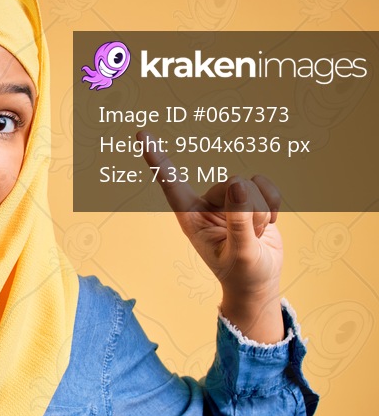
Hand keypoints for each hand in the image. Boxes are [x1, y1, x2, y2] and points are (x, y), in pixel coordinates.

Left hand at [139, 131, 284, 342]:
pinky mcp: (251, 198)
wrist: (260, 282)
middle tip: (249, 237)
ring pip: (252, 185)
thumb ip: (239, 221)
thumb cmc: (243, 274)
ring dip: (262, 213)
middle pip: (231, 184)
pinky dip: (275, 206)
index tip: (141, 133)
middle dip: (249, 211)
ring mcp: (228, 200)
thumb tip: (239, 185)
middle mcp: (206, 205)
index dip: (157, 159)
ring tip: (254, 235)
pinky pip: (267, 185)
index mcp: (190, 218)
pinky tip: (267, 225)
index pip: (170, 184)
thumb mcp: (241, 253)